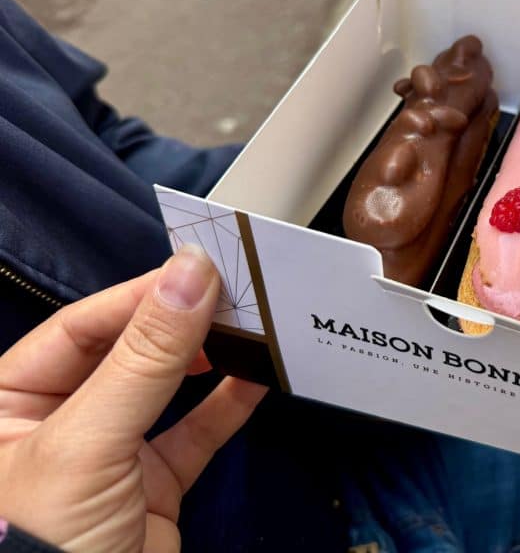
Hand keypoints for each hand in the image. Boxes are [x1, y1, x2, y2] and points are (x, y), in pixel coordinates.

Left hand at [0, 245, 266, 551]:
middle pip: (127, 350)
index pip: (81, 325)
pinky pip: (195, 432)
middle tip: (235, 291)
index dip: (141, 294)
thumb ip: (142, 359)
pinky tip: (257, 377)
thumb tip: (189, 277)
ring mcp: (106, 455)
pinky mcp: (150, 487)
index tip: (201, 269)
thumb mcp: (84, 446)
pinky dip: (229, 404)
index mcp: (6, 404)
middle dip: (181, 321)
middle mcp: (55, 422)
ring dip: (211, 357)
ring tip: (252, 326)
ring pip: (166, 387)